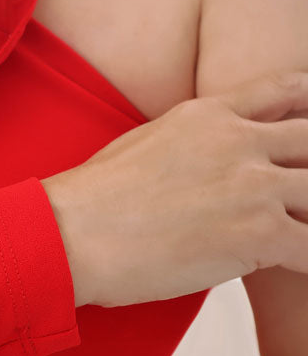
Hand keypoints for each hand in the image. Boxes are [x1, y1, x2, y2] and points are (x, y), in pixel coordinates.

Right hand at [41, 69, 307, 307]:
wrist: (70, 232)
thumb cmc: (93, 199)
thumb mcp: (145, 142)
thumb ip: (189, 140)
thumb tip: (201, 159)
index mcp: (209, 115)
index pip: (287, 89)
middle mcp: (238, 141)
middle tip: (299, 194)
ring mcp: (253, 185)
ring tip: (298, 232)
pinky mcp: (259, 233)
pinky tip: (297, 267)